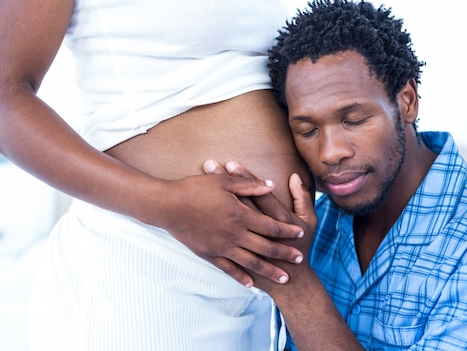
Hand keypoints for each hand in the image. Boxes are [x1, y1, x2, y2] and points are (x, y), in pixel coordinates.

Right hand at [162, 169, 305, 287]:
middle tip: (299, 259)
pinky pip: (229, 269)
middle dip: (285, 254)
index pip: (271, 225)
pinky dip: (241, 277)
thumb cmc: (195, 189)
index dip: (287, 230)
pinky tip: (251, 284)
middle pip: (266, 247)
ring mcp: (222, 247)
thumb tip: (270, 185)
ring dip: (269, 270)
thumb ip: (249, 185)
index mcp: (241, 215)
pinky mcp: (210, 255)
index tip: (299, 233)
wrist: (167, 206)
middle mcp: (235, 234)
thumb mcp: (224, 182)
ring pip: (251, 263)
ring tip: (284, 278)